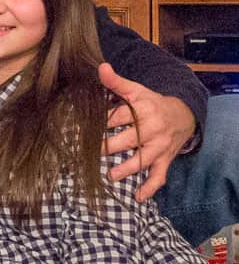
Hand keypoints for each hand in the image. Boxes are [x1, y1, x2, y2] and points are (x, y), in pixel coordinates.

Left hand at [98, 62, 195, 200]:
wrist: (183, 114)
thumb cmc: (152, 102)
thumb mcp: (136, 89)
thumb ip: (116, 82)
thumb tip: (101, 67)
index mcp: (143, 109)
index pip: (118, 116)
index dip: (99, 122)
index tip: (80, 128)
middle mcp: (152, 129)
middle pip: (128, 139)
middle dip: (108, 146)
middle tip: (87, 152)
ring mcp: (159, 146)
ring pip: (143, 160)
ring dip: (126, 169)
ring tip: (110, 176)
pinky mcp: (165, 160)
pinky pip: (159, 176)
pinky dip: (149, 187)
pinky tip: (138, 197)